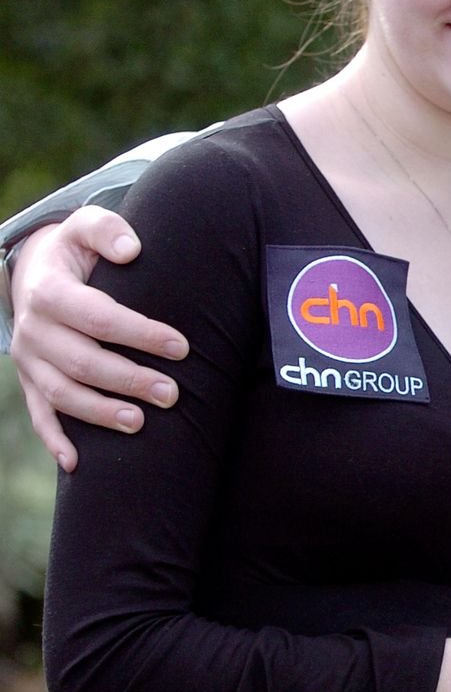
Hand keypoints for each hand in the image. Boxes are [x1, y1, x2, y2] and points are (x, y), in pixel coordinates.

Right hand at [10, 209, 188, 469]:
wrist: (33, 270)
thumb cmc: (76, 251)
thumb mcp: (86, 227)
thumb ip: (107, 230)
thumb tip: (132, 250)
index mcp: (48, 291)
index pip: (97, 317)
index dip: (140, 333)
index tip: (180, 347)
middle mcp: (33, 329)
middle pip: (82, 362)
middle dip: (129, 380)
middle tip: (172, 394)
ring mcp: (29, 360)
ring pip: (62, 394)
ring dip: (100, 413)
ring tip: (140, 423)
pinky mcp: (30, 381)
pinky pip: (40, 415)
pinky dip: (56, 441)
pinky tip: (79, 464)